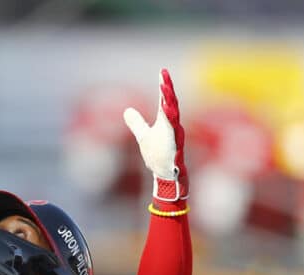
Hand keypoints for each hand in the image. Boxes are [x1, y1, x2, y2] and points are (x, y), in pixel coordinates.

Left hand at [123, 69, 187, 201]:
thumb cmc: (158, 154)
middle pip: (172, 105)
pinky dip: (172, 128)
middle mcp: (172, 126)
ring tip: (166, 95)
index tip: (163, 71)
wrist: (166, 175)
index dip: (164, 86)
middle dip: (168, 91)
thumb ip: (137, 123)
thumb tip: (127, 110)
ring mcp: (175, 138)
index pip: (164, 100)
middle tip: (164, 77)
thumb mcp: (143, 136)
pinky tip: (170, 119)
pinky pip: (175, 139)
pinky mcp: (176, 151)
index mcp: (166, 121)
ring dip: (170, 107)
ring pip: (174, 119)